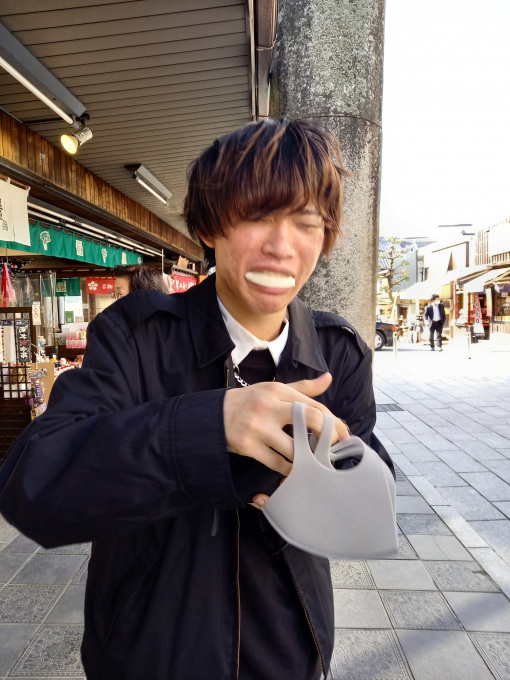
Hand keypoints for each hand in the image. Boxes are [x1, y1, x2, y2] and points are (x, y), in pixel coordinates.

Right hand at [224, 372, 348, 478]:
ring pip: (295, 448)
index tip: (344, 435)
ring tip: (317, 463)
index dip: (334, 422)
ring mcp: (258, 427)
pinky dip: (290, 470)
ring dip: (309, 459)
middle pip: (309, 418)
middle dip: (328, 436)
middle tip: (335, 449)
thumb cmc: (249, 402)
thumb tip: (328, 378)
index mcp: (278, 391)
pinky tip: (295, 470)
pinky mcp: (249, 446)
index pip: (314, 406)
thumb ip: (303, 388)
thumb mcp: (274, 390)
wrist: (213, 416)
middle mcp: (269, 406)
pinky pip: (278, 463)